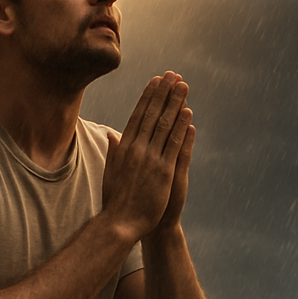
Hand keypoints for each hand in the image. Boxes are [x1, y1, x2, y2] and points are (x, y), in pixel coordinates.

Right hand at [102, 72, 192, 240]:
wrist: (120, 223)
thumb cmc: (115, 201)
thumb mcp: (110, 172)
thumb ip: (113, 152)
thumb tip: (112, 135)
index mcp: (124, 148)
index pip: (137, 115)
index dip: (148, 96)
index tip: (155, 81)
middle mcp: (136, 149)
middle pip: (151, 115)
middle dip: (163, 93)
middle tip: (173, 75)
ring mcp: (150, 159)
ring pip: (164, 125)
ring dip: (174, 103)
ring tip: (183, 86)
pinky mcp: (164, 171)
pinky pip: (174, 144)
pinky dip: (181, 127)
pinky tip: (187, 113)